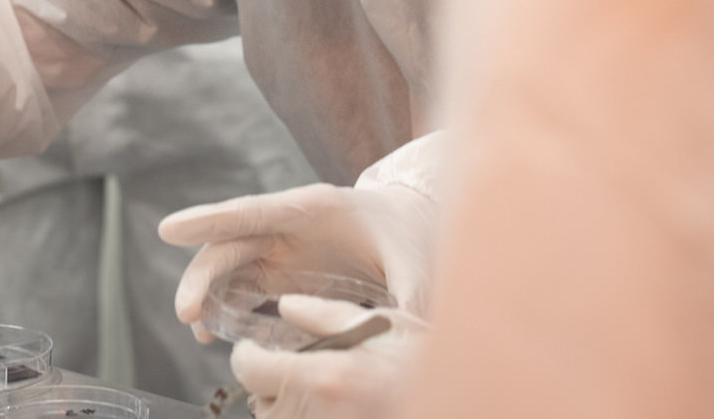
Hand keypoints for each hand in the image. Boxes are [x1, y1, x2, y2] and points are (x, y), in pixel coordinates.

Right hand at [160, 180, 438, 341]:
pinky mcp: (281, 273)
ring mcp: (280, 249)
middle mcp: (287, 226)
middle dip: (203, 275)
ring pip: (228, 269)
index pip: (252, 211)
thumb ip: (409, 299)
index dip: (210, 219)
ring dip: (207, 296)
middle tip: (187, 312)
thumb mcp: (419, 268)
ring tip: (198, 330)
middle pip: (230, 244)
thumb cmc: (415, 240)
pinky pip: (241, 288)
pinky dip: (223, 308)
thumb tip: (405, 337)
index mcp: (314, 208)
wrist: (415, 230)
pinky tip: (215, 333)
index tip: (168, 229)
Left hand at [229, 297, 423, 418]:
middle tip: (291, 369)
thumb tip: (286, 306)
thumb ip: (325, 314)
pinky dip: (308, 417)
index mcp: (326, 378)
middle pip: (260, 405)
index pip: (251, 370)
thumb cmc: (428, 363)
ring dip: (285, 410)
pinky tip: (335, 406)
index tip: (256, 349)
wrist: (465, 399)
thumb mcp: (381, 325)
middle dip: (268, 385)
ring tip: (317, 391)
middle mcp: (319, 416)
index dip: (248, 356)